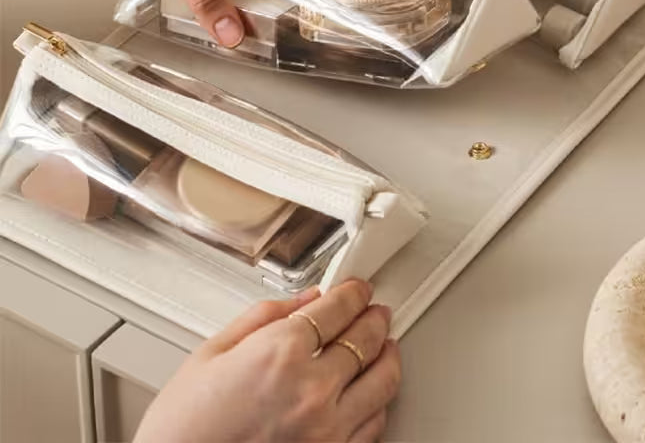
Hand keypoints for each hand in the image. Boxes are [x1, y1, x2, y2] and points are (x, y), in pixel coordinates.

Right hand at [133, 280, 399, 442]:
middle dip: (375, 318)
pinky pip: (374, 424)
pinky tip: (372, 390)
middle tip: (376, 311)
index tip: (357, 289)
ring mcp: (325, 429)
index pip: (338, 309)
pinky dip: (379, 401)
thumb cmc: (183, 428)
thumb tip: (304, 299)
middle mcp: (310, 390)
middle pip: (366, 339)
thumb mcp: (211, 353)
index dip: (354, 292)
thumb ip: (264, 316)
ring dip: (387, 355)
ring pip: (382, 382)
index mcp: (279, 353)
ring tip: (385, 344)